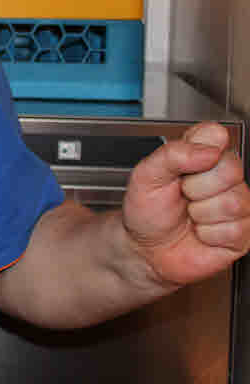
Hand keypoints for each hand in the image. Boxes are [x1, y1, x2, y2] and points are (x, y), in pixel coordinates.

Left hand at [122, 121, 249, 287]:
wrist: (145, 248)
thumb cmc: (146, 210)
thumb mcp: (145, 175)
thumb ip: (172, 154)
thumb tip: (209, 149)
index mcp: (200, 155)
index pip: (216, 135)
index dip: (200, 150)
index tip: (182, 166)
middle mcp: (223, 177)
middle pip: (231, 169)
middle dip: (196, 187)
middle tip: (182, 194)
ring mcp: (236, 204)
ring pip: (233, 202)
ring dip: (201, 213)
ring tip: (190, 214)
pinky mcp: (242, 233)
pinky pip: (234, 230)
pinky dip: (208, 234)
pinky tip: (200, 232)